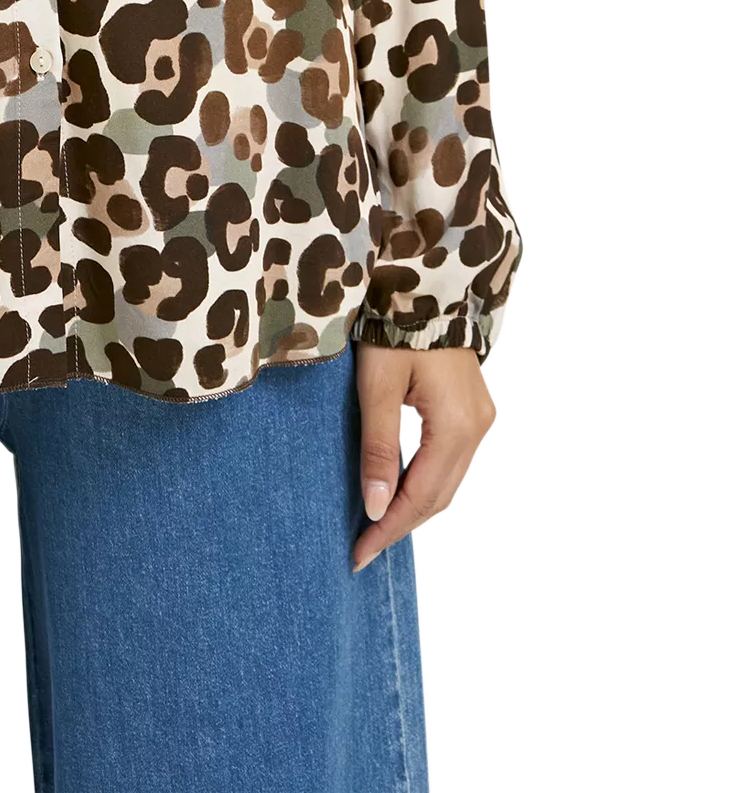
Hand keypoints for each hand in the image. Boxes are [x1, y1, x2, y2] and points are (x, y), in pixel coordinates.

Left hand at [353, 345, 495, 572]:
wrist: (424, 284)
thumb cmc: (395, 327)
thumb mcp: (377, 386)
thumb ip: (379, 447)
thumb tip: (376, 507)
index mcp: (456, 425)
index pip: (422, 496)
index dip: (389, 528)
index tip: (358, 554)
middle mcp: (477, 428)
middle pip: (439, 495)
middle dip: (400, 524)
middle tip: (361, 549)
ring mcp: (479, 419)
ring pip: (447, 481)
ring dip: (412, 505)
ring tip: (374, 527)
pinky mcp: (472, 410)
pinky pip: (449, 460)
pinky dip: (423, 481)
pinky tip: (397, 490)